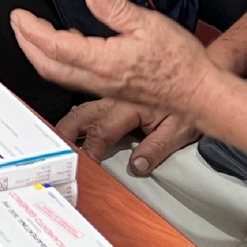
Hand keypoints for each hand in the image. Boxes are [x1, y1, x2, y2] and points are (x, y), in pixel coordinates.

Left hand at [11, 0, 214, 131]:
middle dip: (26, 44)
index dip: (31, 31)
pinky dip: (60, 60)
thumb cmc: (179, 62)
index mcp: (103, 61)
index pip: (55, 46)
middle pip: (47, 66)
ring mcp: (102, 87)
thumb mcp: (148, 23)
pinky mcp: (109, 90)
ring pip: (59, 74)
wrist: (198, 92)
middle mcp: (97, 79)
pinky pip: (74, 77)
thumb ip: (114, 8)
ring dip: (40, 54)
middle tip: (17, 24)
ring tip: (31, 34)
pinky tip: (67, 46)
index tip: (18, 16)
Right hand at [59, 97, 201, 176]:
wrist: (195, 81)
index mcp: (130, 107)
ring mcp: (112, 95)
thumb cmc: (189, 105)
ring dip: (66, 124)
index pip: (101, 132)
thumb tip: (138, 166)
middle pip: (81, 117)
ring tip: (52, 138)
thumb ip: (156, 149)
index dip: (88, 150)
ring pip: (80, 109)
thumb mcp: (179, 130)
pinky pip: (88, 105)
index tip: (79, 165)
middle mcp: (116, 99)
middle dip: (64, 134)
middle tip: (52, 151)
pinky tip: (67, 123)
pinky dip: (75, 115)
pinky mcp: (113, 95)